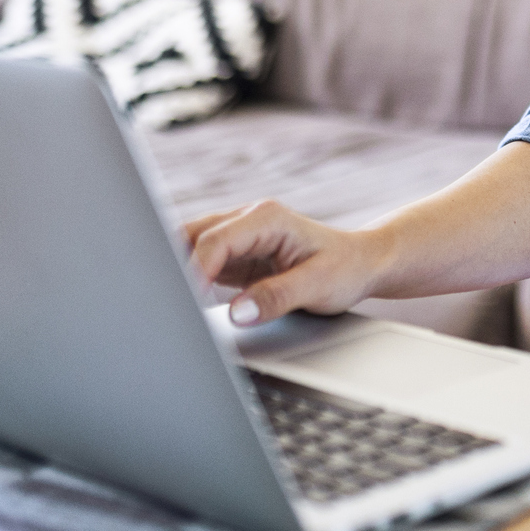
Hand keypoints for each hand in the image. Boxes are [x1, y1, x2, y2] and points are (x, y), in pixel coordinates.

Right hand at [182, 199, 388, 325]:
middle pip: (192, 237)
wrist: (362, 263)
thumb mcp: (319, 285)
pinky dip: (187, 281)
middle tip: (168, 306)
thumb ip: (277, 297)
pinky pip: (200, 263)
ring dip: (178, 272)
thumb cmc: (346, 268)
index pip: (216, 240)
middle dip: (174, 267)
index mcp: (267, 218)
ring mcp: (238, 237)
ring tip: (172, 307)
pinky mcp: (235, 256)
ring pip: (189, 247)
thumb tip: (238, 312)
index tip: (189, 302)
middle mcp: (248, 221)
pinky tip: (185, 305)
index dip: (196, 271)